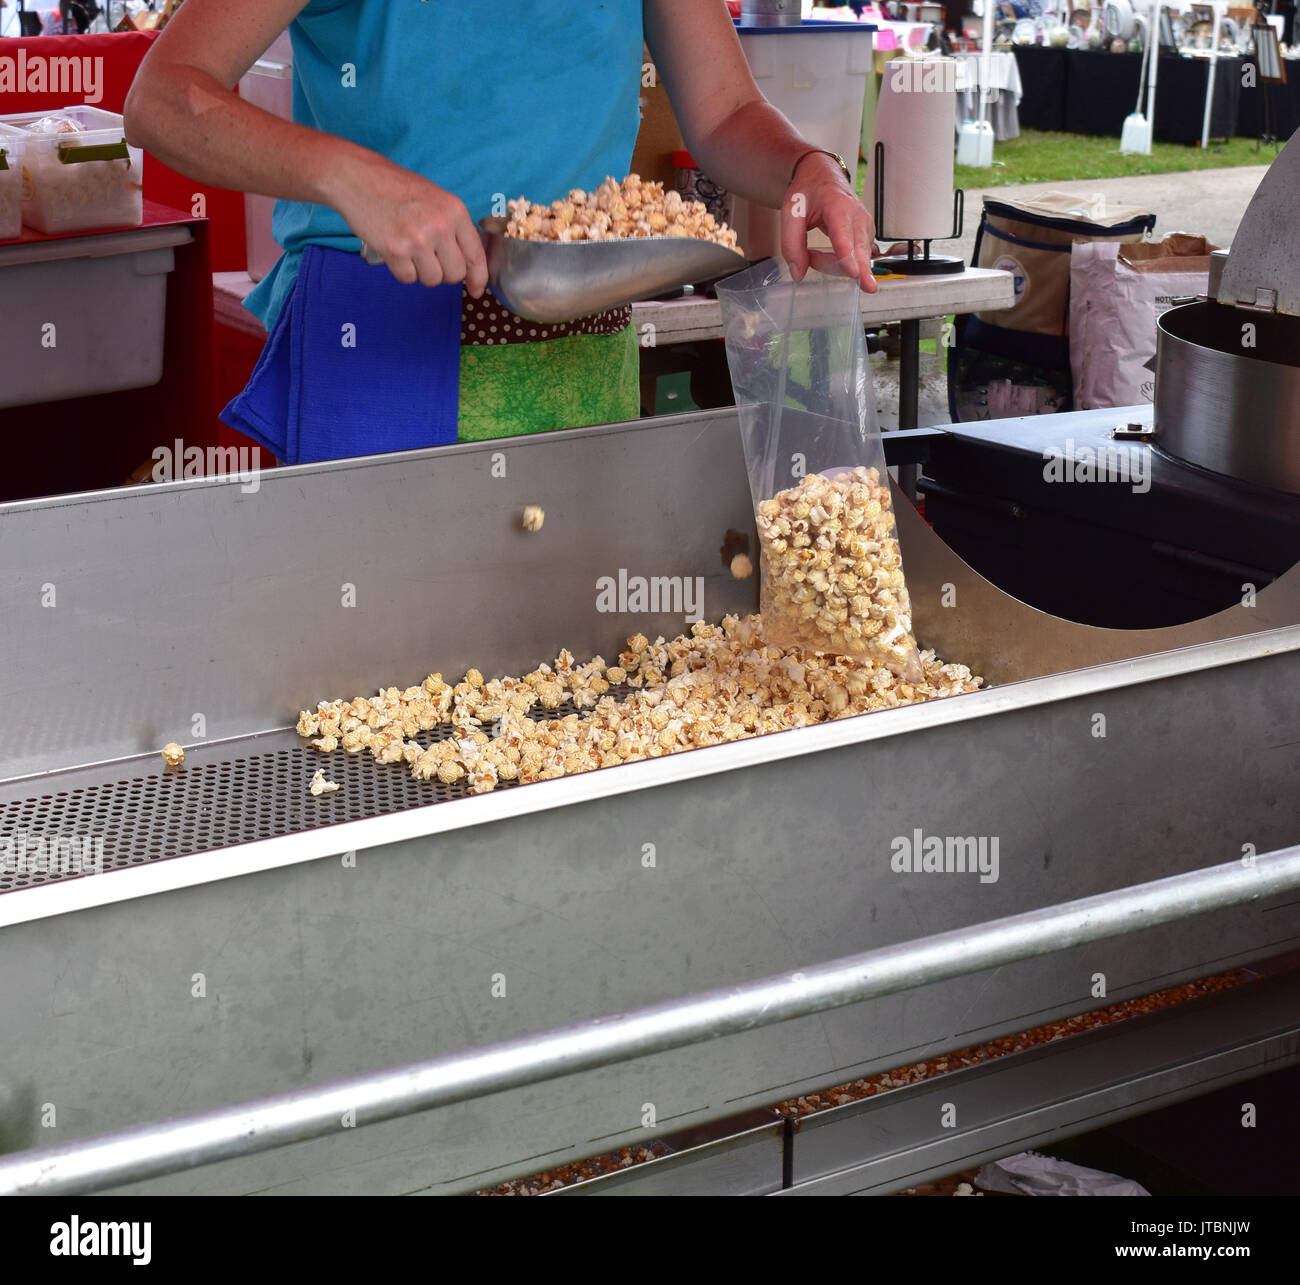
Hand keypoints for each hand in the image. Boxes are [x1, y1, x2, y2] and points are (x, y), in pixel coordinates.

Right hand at [336, 155, 487, 295]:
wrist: (356, 177)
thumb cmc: (395, 187)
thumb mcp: (435, 199)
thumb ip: (454, 228)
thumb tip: (468, 265)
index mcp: (454, 211)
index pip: (475, 255)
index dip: (478, 278)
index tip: (476, 290)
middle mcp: (440, 226)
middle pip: (455, 274)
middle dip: (443, 272)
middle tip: (428, 257)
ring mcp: (418, 239)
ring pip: (432, 280)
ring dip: (421, 272)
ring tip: (409, 249)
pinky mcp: (395, 251)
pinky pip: (408, 278)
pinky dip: (401, 270)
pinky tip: (394, 250)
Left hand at [780, 152, 876, 292]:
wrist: (823, 176)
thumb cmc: (808, 193)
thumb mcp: (791, 213)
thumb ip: (791, 244)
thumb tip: (798, 274)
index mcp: (837, 206)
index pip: (843, 234)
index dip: (848, 254)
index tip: (855, 272)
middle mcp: (858, 217)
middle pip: (860, 250)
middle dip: (861, 270)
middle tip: (867, 288)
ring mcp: (866, 227)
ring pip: (856, 259)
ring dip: (833, 265)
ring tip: (812, 254)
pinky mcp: (867, 237)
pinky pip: (856, 260)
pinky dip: (840, 264)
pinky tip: (827, 255)